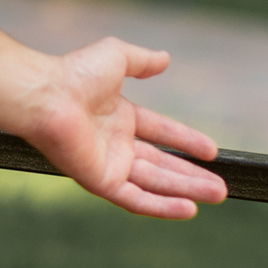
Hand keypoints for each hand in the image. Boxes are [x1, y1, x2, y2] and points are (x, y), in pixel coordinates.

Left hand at [21, 38, 226, 219]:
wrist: (46, 96)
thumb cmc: (74, 74)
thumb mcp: (117, 57)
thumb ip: (142, 61)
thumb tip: (165, 59)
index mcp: (119, 117)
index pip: (161, 132)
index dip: (187, 141)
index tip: (212, 151)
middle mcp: (115, 144)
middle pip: (163, 164)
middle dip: (193, 176)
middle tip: (221, 186)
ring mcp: (109, 164)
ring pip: (155, 183)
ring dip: (186, 191)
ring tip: (218, 195)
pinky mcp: (100, 181)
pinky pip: (135, 199)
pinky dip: (161, 206)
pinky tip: (188, 210)